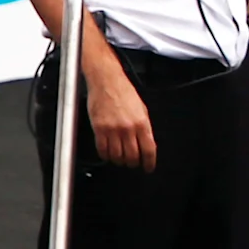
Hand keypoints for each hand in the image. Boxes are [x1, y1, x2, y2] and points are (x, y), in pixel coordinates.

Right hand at [84, 41, 155, 170]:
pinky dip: (105, 155)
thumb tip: (147, 143)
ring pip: (116, 156)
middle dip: (133, 163)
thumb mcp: (142, 108)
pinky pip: (102, 149)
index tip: (148, 168)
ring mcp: (112, 129)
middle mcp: (128, 128)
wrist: (107, 81)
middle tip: (132, 163)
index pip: (148, 150)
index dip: (149, 163)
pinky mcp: (99, 129)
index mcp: (142, 123)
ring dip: (119, 161)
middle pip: (132, 156)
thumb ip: (144, 127)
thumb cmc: (124, 92)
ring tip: (120, 159)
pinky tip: (108, 154)